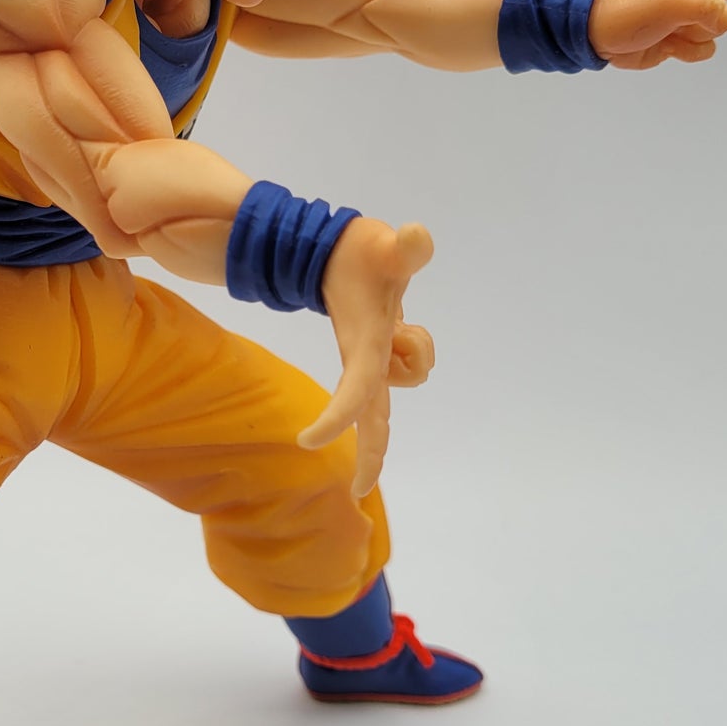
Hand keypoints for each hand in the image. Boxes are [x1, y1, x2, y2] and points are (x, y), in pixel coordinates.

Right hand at [299, 217, 434, 497]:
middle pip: (372, 418)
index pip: (354, 389)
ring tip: (401, 319)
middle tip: (360, 489)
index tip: (308, 442)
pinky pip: (410, 366)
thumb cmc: (360, 252)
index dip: (337, 415)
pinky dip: (414, 349)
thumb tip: (417, 236)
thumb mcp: (382, 244)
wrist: (338, 253)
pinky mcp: (382, 354)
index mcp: (365, 344)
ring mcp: (376, 359)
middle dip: (370, 454)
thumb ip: (403, 246)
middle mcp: (368, 359)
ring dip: (414, 354)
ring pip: (408, 379)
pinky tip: (402, 324)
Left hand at [589, 0, 726, 69]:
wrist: (597, 37)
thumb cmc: (630, 12)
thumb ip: (704, 10)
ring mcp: (692, 11)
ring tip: (678, 35)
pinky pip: (705, 45)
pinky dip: (692, 51)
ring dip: (707, 35)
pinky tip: (669, 47)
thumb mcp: (670, 5)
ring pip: (725, 22)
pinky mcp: (682, 35)